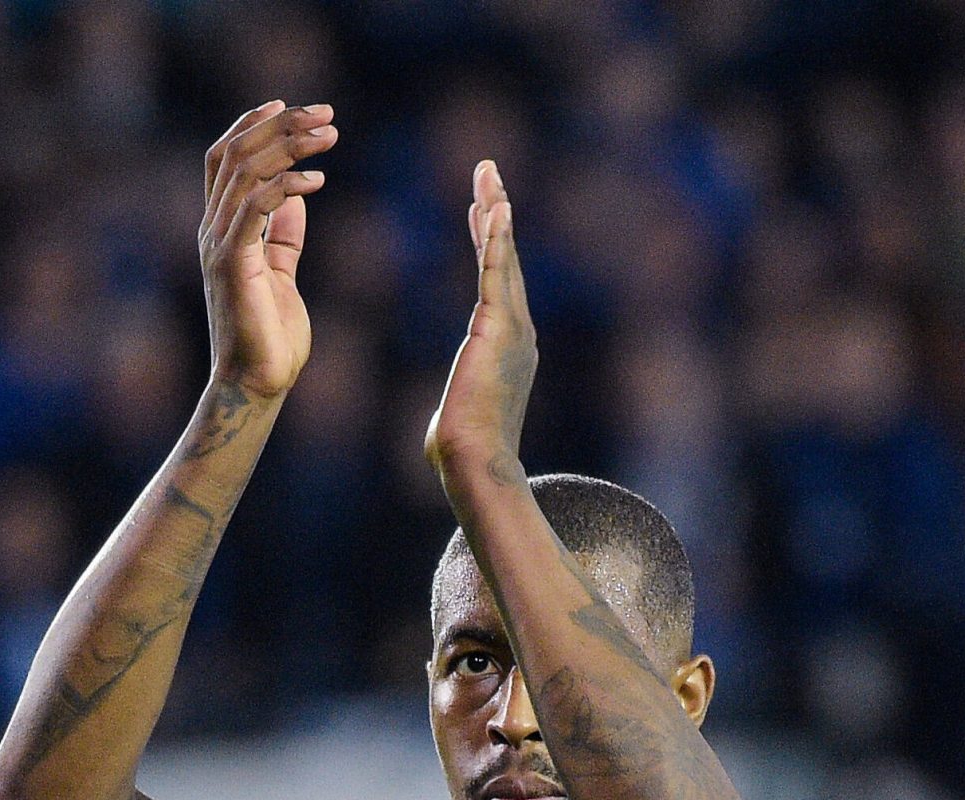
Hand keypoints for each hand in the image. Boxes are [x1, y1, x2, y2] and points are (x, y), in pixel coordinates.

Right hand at [199, 101, 337, 398]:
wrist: (258, 383)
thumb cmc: (271, 335)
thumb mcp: (281, 270)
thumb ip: (282, 234)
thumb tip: (295, 197)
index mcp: (222, 228)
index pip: (225, 157)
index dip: (252, 123)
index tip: (292, 106)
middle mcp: (213, 229)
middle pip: (235, 152)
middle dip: (281, 124)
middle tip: (327, 114)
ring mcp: (219, 244)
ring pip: (243, 170)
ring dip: (289, 145)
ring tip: (330, 136)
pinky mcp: (233, 263)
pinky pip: (254, 207)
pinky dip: (285, 186)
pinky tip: (318, 182)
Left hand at [425, 159, 536, 486]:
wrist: (475, 461)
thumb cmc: (463, 451)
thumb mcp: (460, 414)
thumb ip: (458, 404)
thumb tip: (445, 423)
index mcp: (509, 347)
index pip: (498, 283)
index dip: (491, 244)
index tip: (484, 212)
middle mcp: (519, 331)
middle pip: (507, 259)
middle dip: (496, 213)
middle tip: (488, 174)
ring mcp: (513, 327)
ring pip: (504, 257)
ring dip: (495, 212)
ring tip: (488, 174)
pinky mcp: (499, 328)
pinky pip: (498, 273)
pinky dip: (497, 238)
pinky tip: (496, 206)